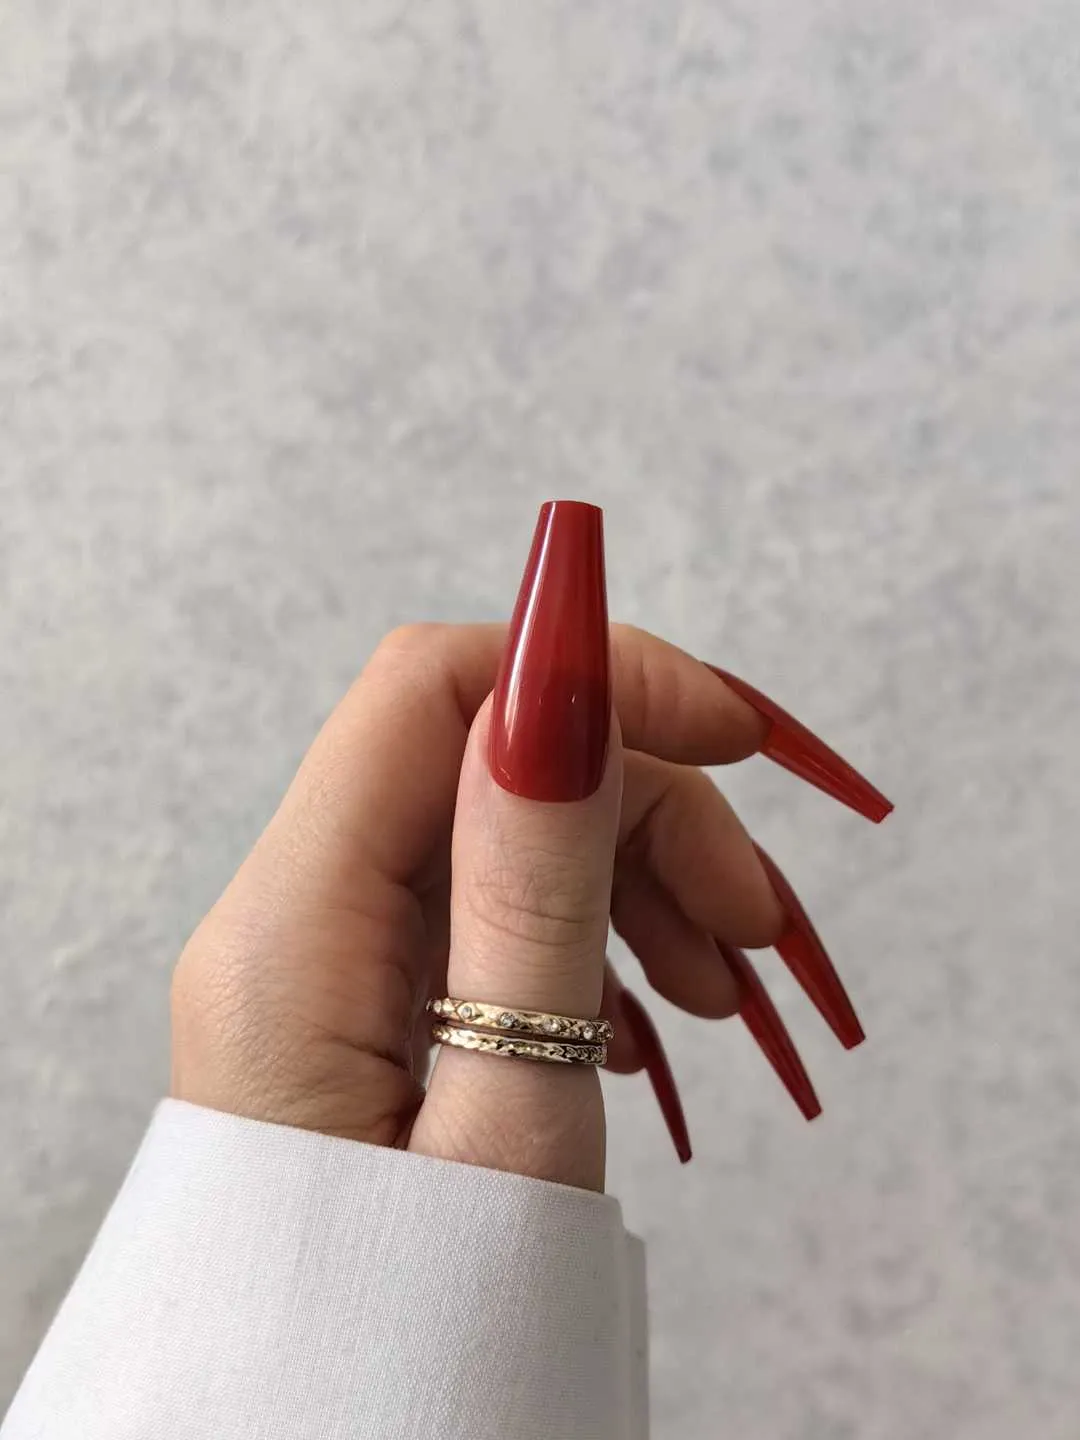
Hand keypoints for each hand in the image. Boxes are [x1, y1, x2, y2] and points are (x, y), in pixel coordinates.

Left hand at [171, 503, 889, 1189]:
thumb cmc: (412, 1333)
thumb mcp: (507, 1113)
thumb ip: (530, 892)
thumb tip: (561, 689)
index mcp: (293, 927)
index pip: (430, 694)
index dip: (586, 670)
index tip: (732, 726)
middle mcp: (294, 916)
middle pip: (486, 761)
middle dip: (643, 806)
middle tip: (755, 917)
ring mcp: (330, 955)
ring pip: (507, 833)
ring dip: (636, 876)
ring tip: (723, 987)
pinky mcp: (371, 996)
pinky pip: (496, 911)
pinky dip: (596, 935)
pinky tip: (654, 1013)